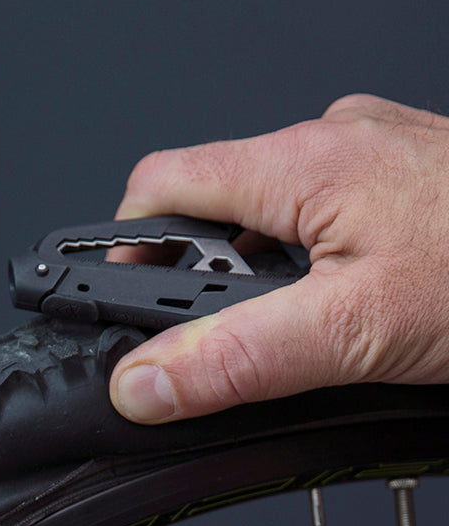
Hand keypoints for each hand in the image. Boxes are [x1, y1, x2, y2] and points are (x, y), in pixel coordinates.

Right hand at [109, 94, 448, 423]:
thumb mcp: (354, 333)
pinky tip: (352, 311)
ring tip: (306, 335)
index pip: (158, 188)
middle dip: (203, 282)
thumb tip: (142, 383)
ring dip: (264, 282)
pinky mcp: (408, 182)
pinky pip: (326, 221)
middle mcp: (333, 142)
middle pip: (213, 209)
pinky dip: (314, 270)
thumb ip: (235, 360)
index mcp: (301, 164)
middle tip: (226, 346)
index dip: (123, 251)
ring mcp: (376, 158)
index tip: (117, 306)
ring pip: (273, 221)